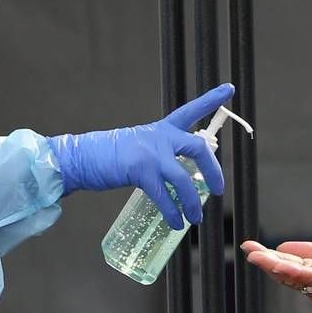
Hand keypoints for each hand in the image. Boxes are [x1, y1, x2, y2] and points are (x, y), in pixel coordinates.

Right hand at [48, 83, 233, 229]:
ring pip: (184, 179)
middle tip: (217, 189)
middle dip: (213, 170)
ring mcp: (151, 153)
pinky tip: (176, 223)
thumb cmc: (112, 156)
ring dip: (192, 202)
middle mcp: (160, 137)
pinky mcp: (140, 171)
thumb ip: (162, 156)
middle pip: (198, 148)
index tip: (229, 89)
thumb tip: (183, 182)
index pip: (190, 111)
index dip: (211, 100)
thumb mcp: (142, 147)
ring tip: (195, 218)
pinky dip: (172, 212)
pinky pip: (164, 196)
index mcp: (161, 129)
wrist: (82, 158)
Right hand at [241, 236, 311, 305]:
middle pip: (287, 274)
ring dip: (279, 268)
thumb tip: (280, 248)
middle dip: (268, 263)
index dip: (267, 257)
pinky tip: (289, 266)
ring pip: (299, 278)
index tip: (249, 246)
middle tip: (250, 253)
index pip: (286, 265)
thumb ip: (307, 251)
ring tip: (261, 258)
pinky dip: (303, 273)